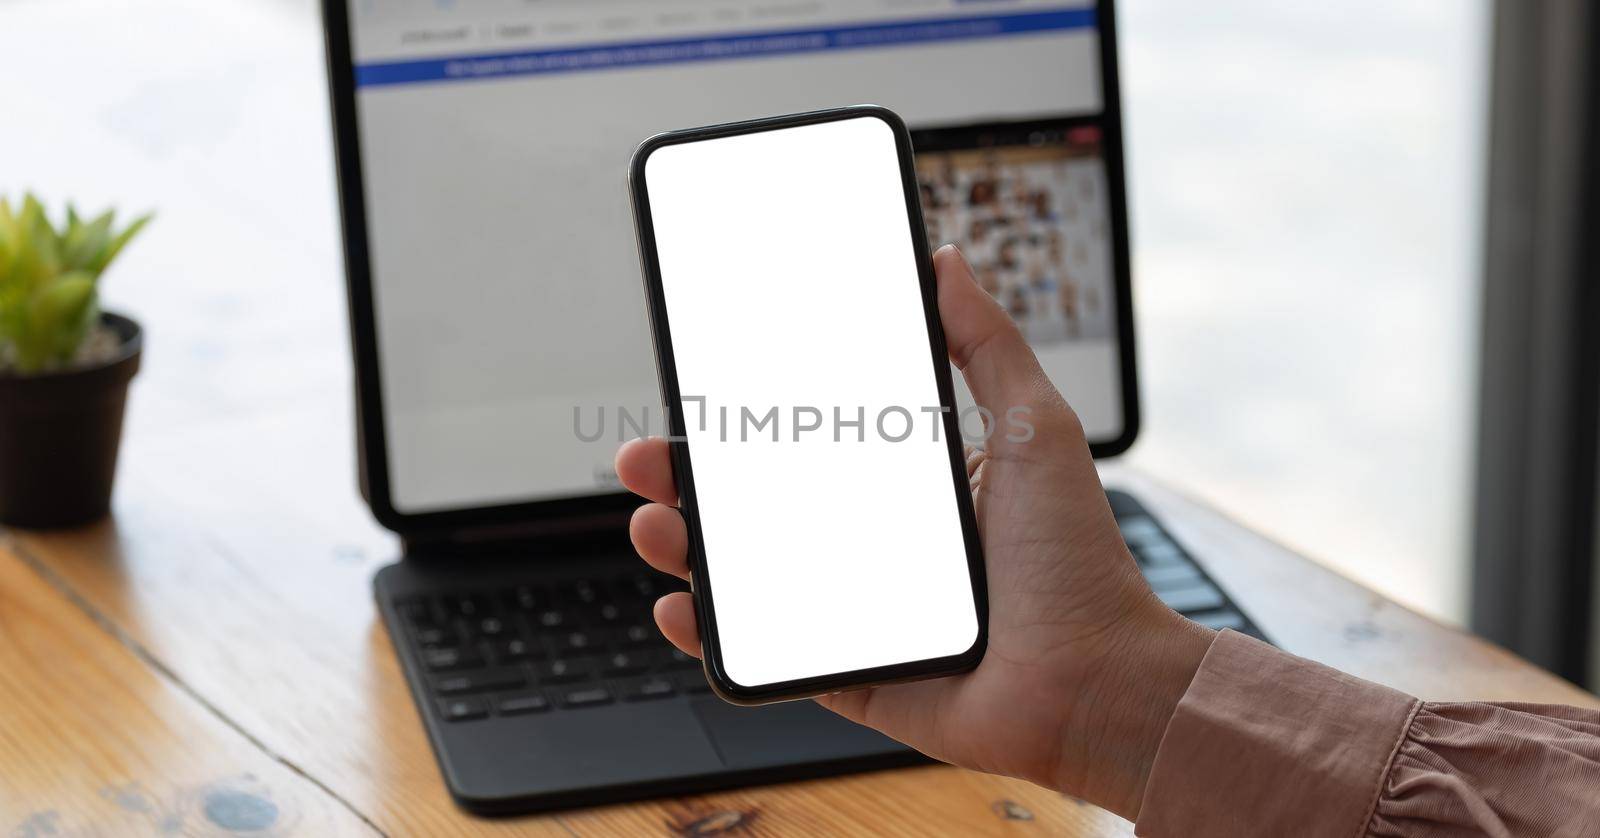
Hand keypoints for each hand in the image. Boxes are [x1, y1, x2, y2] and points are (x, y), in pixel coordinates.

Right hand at [615, 245, 1213, 818]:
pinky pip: (765, 657)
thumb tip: (945, 259)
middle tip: (646, 459)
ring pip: (746, 578)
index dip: (745, 422)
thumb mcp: (1036, 427)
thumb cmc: (1079, 561)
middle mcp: (872, 545)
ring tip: (653, 526)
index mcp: (906, 486)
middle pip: (758, 508)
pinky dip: (711, 639)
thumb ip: (987, 344)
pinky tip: (678, 610)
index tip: (697, 393)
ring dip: (687, 550)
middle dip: (689, 484)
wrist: (1102, 683)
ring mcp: (854, 612)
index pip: (806, 444)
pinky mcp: (849, 674)